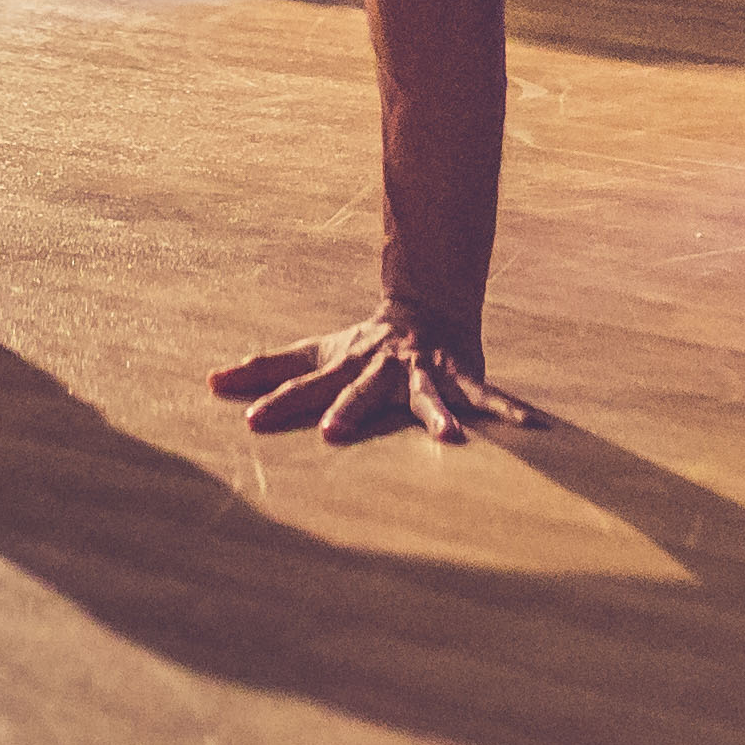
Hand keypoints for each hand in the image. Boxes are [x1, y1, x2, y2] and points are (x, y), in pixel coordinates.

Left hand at [207, 310, 540, 448]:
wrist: (427, 306)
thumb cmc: (362, 344)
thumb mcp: (315, 353)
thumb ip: (266, 369)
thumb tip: (209, 382)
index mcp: (345, 367)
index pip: (305, 386)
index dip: (278, 400)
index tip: (250, 421)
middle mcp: (381, 369)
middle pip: (361, 391)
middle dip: (349, 410)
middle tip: (331, 433)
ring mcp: (423, 372)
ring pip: (428, 395)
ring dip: (438, 416)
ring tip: (450, 438)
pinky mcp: (461, 375)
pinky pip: (488, 396)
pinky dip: (509, 412)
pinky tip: (535, 430)